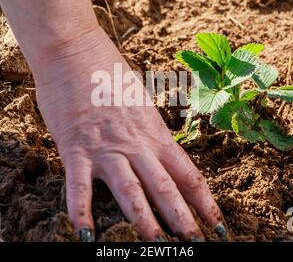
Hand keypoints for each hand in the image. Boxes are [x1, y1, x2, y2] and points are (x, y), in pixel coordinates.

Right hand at [31, 27, 227, 241]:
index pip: (187, 173)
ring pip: (130, 191)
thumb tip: (157, 152)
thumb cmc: (108, 72)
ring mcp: (106, 147)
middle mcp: (136, 143)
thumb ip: (148, 130)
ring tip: (156, 245)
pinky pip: (79, 186)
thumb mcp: (140, 101)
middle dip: (183, 219)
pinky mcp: (75, 148)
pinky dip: (81, 212)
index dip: (205, 201)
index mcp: (155, 132)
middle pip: (165, 187)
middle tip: (198, 244)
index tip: (218, 224)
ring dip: (144, 222)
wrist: (74, 49)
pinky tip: (85, 236)